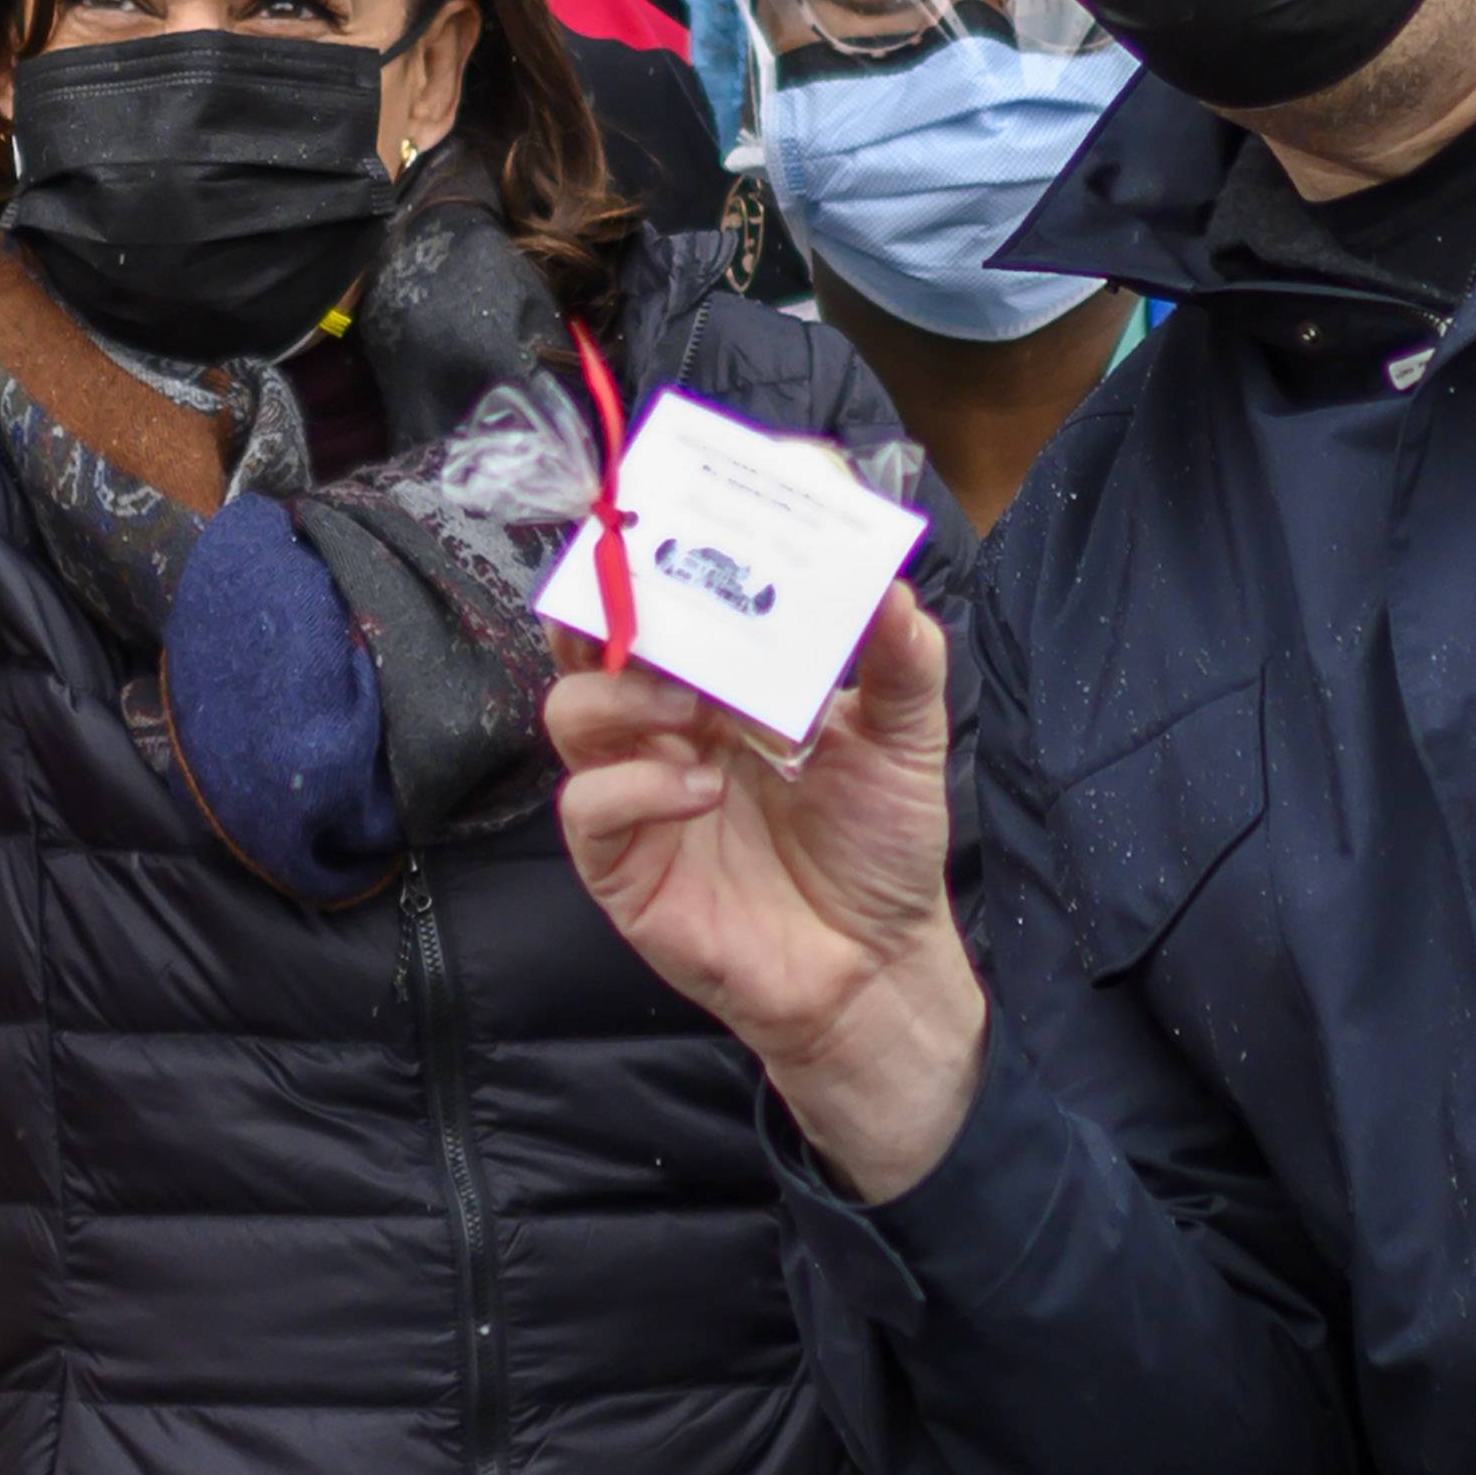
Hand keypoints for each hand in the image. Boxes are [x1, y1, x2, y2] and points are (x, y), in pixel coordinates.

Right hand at [547, 580, 987, 1200]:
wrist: (878, 963)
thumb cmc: (879, 845)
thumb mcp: (905, 739)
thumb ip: (901, 660)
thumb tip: (891, 582)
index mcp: (718, 683)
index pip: (657, 604)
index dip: (646, 558)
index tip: (663, 511)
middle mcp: (663, 727)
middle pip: (588, 643)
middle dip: (607, 606)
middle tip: (655, 587)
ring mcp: (635, 793)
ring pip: (570, 713)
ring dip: (620, 690)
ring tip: (690, 702)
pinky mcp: (622, 866)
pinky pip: (589, 808)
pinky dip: (634, 784)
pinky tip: (699, 788)